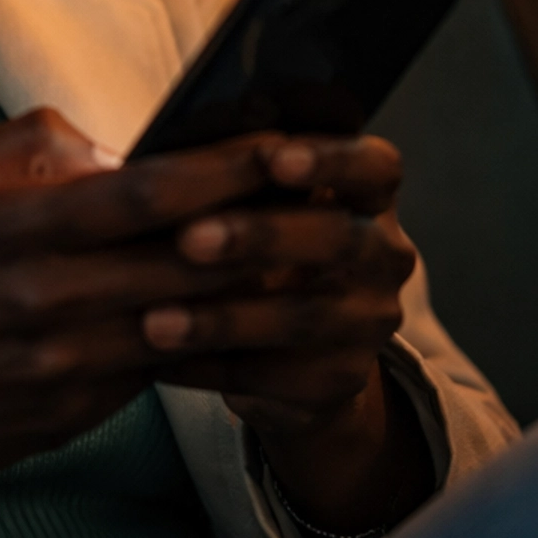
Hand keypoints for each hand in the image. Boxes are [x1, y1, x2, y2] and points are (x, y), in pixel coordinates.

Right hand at [0, 109, 330, 537]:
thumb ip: (19, 147)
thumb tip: (105, 146)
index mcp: (10, 232)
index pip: (142, 196)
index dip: (222, 170)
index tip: (282, 145)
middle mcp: (43, 300)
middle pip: (185, 261)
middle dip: (265, 229)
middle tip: (331, 196)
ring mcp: (62, 367)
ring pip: (186, 323)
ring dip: (255, 293)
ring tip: (317, 257)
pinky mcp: (73, 415)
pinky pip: (158, 373)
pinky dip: (209, 345)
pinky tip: (254, 318)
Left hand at [144, 135, 431, 536]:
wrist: (291, 353)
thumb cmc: (256, 246)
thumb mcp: (256, 206)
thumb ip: (231, 179)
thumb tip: (153, 161)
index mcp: (369, 194)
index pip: (374, 165)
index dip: (330, 158)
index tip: (272, 156)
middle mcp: (384, 255)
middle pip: (337, 238)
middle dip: (260, 237)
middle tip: (190, 240)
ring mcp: (370, 322)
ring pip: (302, 317)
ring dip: (222, 319)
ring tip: (154, 322)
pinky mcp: (341, 380)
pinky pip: (273, 376)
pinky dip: (209, 366)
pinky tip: (157, 361)